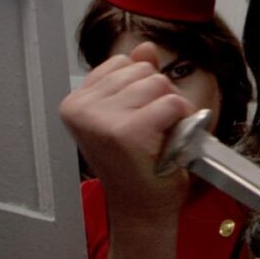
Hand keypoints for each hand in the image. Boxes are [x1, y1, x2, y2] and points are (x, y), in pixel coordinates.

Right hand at [60, 42, 195, 219]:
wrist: (142, 210)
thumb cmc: (139, 167)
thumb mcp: (133, 114)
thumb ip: (136, 79)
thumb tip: (145, 48)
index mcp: (76, 101)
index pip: (123, 64)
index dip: (144, 90)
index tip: (140, 121)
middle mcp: (81, 107)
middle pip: (143, 72)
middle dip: (161, 98)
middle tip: (155, 133)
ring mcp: (101, 119)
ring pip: (159, 84)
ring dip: (173, 110)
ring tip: (162, 138)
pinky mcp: (126, 132)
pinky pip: (171, 104)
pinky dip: (183, 120)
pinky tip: (171, 143)